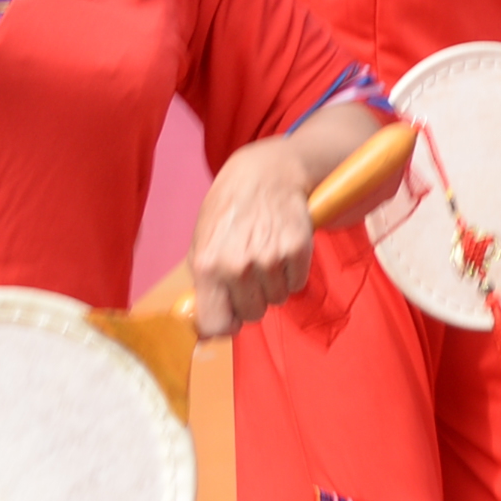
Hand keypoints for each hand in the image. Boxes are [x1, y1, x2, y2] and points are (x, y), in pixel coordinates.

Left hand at [189, 140, 319, 336]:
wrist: (264, 173)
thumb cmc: (228, 211)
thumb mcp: (202, 244)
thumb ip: (203, 285)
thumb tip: (208, 327)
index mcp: (208, 266)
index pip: (216, 325)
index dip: (225, 325)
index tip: (230, 318)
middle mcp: (238, 266)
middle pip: (252, 315)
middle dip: (252, 300)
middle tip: (250, 275)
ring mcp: (270, 258)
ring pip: (277, 299)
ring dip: (273, 285)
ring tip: (266, 256)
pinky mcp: (298, 249)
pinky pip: (297, 283)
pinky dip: (292, 272)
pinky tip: (282, 249)